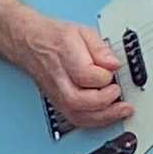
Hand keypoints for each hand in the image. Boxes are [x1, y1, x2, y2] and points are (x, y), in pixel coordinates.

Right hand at [15, 12, 131, 131]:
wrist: (31, 44)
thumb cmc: (55, 38)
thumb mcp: (82, 32)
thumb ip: (100, 48)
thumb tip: (114, 64)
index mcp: (65, 56)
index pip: (86, 74)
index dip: (105, 74)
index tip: (113, 69)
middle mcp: (59, 79)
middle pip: (79, 101)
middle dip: (105, 101)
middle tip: (118, 91)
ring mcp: (57, 94)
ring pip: (77, 115)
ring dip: (103, 116)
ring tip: (121, 110)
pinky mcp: (59, 103)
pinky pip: (77, 119)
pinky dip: (95, 121)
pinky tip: (108, 115)